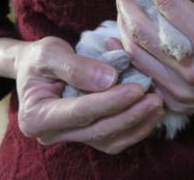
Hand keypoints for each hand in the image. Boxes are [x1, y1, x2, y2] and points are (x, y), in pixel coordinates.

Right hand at [0, 36, 163, 153]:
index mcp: (36, 116)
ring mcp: (70, 137)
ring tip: (158, 104)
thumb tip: (109, 79)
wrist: (36, 68)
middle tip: (155, 98)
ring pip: (109, 139)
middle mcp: (52, 134)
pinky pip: (113, 138)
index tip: (136, 89)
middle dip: (129, 115)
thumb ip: (75, 66)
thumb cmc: (40, 58)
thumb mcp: (49, 53)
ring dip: (137, 124)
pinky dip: (135, 127)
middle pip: (97, 130)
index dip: (110, 102)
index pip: (80, 112)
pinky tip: (151, 112)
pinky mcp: (86, 135)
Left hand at [114, 0, 193, 120]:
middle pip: (143, 29)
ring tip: (120, 7)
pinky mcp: (177, 101)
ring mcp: (182, 88)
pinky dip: (130, 54)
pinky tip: (122, 39)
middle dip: (125, 2)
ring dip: (122, 26)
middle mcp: (193, 66)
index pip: (168, 3)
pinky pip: (144, 75)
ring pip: (137, 54)